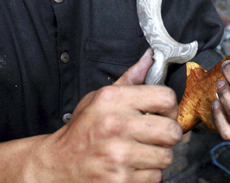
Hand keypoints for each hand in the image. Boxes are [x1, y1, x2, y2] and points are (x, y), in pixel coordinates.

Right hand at [31, 49, 182, 182]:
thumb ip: (130, 79)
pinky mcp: (120, 180)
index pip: (165, 98)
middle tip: (158, 135)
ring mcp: (118, 155)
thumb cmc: (81, 130)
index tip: (163, 113)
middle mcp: (116, 125)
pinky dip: (148, 174)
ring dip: (158, 156)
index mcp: (113, 100)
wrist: (57, 164)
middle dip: (169, 134)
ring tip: (142, 151)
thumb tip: (150, 58)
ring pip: (166, 156)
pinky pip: (155, 177)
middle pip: (172, 131)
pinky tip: (133, 166)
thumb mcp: (99, 98)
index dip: (170, 107)